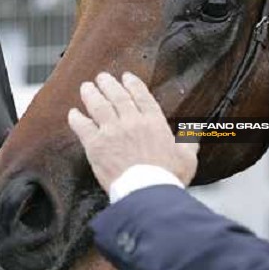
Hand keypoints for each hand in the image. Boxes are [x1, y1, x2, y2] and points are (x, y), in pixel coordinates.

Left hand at [67, 72, 198, 192]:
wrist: (147, 193)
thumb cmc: (168, 177)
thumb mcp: (187, 158)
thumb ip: (189, 142)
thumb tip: (194, 134)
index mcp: (154, 122)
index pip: (141, 95)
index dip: (133, 84)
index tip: (126, 77)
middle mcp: (132, 121)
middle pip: (117, 95)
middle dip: (108, 84)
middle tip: (102, 77)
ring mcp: (112, 131)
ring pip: (98, 105)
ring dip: (91, 94)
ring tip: (86, 87)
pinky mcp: (96, 145)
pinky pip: (83, 126)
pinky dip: (77, 118)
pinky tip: (73, 113)